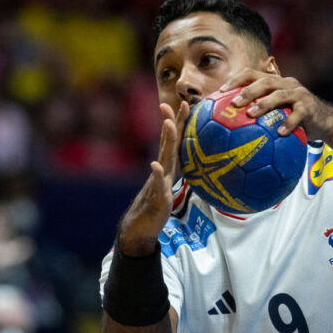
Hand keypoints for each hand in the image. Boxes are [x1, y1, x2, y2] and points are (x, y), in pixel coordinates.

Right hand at [118, 101, 189, 256]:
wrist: (139, 228)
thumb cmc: (156, 207)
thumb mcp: (170, 186)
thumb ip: (177, 173)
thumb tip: (192, 163)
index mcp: (167, 167)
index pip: (173, 140)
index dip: (179, 122)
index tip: (184, 103)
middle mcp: (161, 170)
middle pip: (167, 143)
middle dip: (171, 122)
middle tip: (172, 103)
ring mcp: (157, 182)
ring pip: (164, 158)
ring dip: (166, 140)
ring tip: (168, 124)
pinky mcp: (156, 198)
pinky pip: (158, 185)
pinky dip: (156, 174)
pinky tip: (154, 165)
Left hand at [220, 68, 332, 139]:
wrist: (324, 122)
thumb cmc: (292, 119)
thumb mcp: (276, 113)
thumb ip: (257, 115)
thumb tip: (227, 129)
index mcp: (274, 82)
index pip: (251, 74)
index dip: (235, 80)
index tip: (220, 92)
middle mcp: (286, 84)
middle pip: (265, 81)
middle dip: (248, 91)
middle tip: (234, 103)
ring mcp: (299, 94)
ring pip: (280, 95)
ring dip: (264, 104)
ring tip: (251, 115)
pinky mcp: (309, 106)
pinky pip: (298, 114)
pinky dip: (288, 122)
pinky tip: (280, 133)